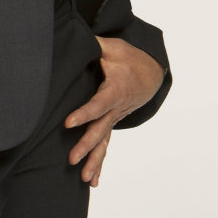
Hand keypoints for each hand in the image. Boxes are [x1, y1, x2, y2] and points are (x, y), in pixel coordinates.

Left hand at [64, 38, 165, 186]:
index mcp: (115, 89)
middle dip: (87, 145)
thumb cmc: (128, 59)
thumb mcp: (113, 47)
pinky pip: (106, 145)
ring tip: (83, 178)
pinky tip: (92, 181)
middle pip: (100, 129)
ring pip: (104, 142)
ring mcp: (115, 118)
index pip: (98, 104)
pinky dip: (100, 163)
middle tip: (71, 158)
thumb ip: (94, 45)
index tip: (68, 123)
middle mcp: (116, 108)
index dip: (84, 113)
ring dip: (94, 161)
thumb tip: (73, 36)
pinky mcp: (112, 123)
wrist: (149, 73)